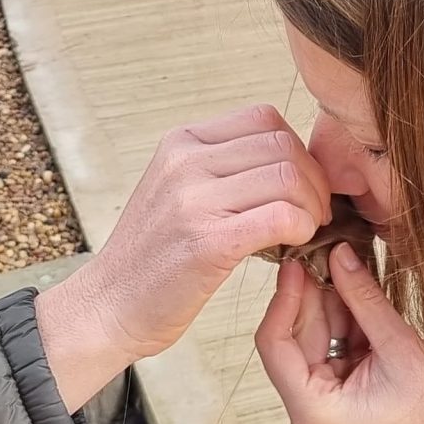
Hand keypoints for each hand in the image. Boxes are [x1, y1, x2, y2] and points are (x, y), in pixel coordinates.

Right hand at [36, 106, 328, 411]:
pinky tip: (294, 244)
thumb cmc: (152, 256)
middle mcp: (186, 161)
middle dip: (314, 179)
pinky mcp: (208, 242)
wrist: (109, 306)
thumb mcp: (178, 191)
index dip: (296, 149)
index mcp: (181, 142)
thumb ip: (223, 168)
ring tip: (305, 230)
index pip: (264, 118)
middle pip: (282, 144)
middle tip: (314, 212)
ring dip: (312, 205)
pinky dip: (302, 228)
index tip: (301, 183)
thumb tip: (290, 161)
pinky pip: (281, 216)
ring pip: (289, 177)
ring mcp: (194, 200)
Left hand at [255, 242, 423, 423]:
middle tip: (331, 249)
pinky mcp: (346, 391)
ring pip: (318, 336)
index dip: (284, 298)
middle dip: (314, 294)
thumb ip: (365, 300)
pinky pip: (337, 345)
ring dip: (335, 302)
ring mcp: (328, 399)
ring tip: (352, 263)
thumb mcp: (402, 351)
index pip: (274, 344)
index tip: (298, 261)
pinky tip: (363, 290)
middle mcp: (311, 407)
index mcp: (313, 409)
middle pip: (295, 336)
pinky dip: (350, 319)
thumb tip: (339, 254)